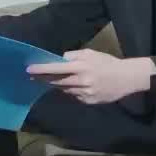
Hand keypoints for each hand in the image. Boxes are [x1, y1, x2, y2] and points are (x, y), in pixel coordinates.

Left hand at [26, 50, 155, 105]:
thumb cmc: (107, 62)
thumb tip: (59, 61)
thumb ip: (73, 56)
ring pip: (64, 90)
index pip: (56, 69)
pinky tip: (77, 86)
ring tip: (55, 79)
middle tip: (33, 77)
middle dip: (44, 79)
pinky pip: (74, 96)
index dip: (42, 70)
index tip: (29, 70)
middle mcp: (81, 81)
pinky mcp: (88, 101)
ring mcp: (85, 94)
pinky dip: (72, 90)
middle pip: (56, 82)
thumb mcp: (91, 53)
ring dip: (58, 85)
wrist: (126, 78)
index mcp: (81, 67)